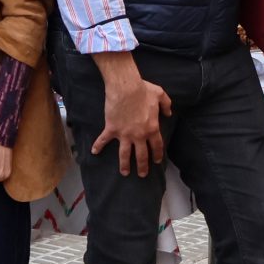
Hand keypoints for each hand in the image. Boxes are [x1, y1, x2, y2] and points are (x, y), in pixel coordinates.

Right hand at [91, 55, 170, 175]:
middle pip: (142, 155)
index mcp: (152, 128)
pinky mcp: (112, 129)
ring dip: (124, 165)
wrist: (125, 88)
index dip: (157, 155)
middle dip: (143, 166)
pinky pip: (103, 140)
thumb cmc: (143, 90)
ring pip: (125, 154)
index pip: (157, 146)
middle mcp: (139, 135)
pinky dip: (98, 146)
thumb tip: (169, 113)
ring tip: (125, 172)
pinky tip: (94, 152)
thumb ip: (167, 105)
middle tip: (143, 175)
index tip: (156, 162)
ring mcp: (125, 134)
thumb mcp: (160, 95)